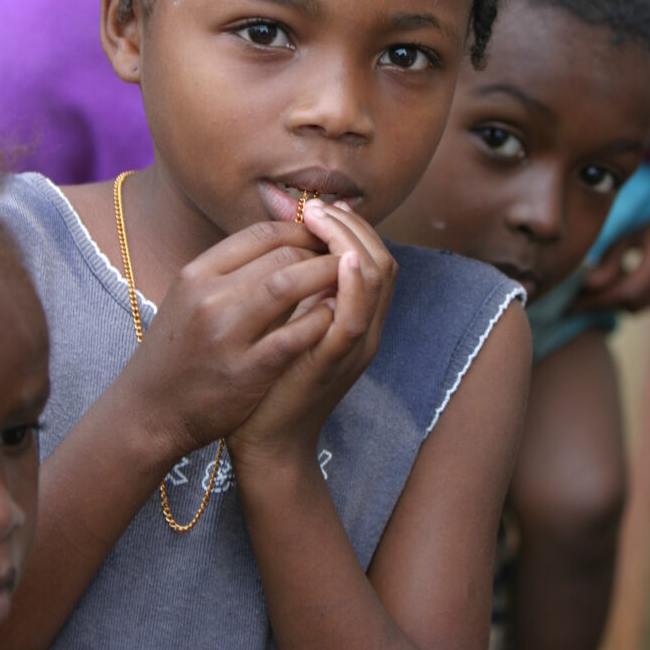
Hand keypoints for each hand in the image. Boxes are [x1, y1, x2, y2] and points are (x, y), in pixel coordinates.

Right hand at [125, 220, 337, 459]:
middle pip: (281, 256)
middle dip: (320, 253)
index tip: (322, 238)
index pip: (261, 234)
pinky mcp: (245, 371)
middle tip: (341, 258)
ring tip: (346, 280)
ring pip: (288, 285)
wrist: (148, 413)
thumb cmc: (177, 351)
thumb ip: (229, 269)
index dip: (301, 231)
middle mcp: (209, 297)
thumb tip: (281, 239)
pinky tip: (334, 316)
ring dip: (325, 277)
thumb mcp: (190, 297)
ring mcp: (226, 334)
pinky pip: (294, 335)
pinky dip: (319, 320)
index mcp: (197, 273)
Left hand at [227, 200, 397, 468]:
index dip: (352, 226)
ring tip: (322, 220)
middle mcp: (366, 329)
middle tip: (316, 207)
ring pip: (378, 279)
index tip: (319, 206)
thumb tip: (288, 242)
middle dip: (352, 225)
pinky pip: (356, 317)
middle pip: (383, 259)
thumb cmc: (270, 382)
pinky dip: (353, 284)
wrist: (267, 443)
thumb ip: (298, 289)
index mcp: (357, 318)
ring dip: (351, 241)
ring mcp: (355, 347)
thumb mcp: (290, 325)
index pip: (374, 257)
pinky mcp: (334, 363)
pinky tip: (339, 260)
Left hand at [573, 175, 649, 312]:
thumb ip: (606, 259)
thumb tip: (587, 289)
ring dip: (616, 297)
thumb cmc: (637, 193)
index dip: (596, 302)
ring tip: (586, 288)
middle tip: (572, 300)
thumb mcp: (619, 223)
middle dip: (603, 302)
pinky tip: (610, 277)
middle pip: (637, 301)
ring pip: (645, 301)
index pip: (628, 292)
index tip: (569, 305)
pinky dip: (631, 289)